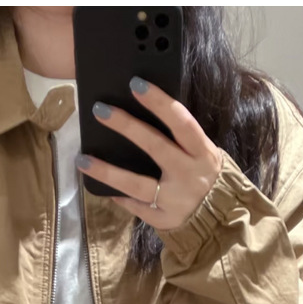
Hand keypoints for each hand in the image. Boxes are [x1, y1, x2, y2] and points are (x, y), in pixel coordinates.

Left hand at [76, 76, 222, 231]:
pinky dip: (120, 197)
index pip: (181, 122)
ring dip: (107, 171)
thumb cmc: (205, 175)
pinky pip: (136, 206)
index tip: (136, 84)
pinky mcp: (163, 219)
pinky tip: (103, 187)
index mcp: (201, 152)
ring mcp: (174, 200)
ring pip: (136, 184)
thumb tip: (146, 113)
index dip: (159, 102)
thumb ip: (181, 138)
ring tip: (82, 159)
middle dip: (126, 126)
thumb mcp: (203, 153)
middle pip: (154, 146)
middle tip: (100, 110)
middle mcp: (188, 174)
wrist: (220, 219)